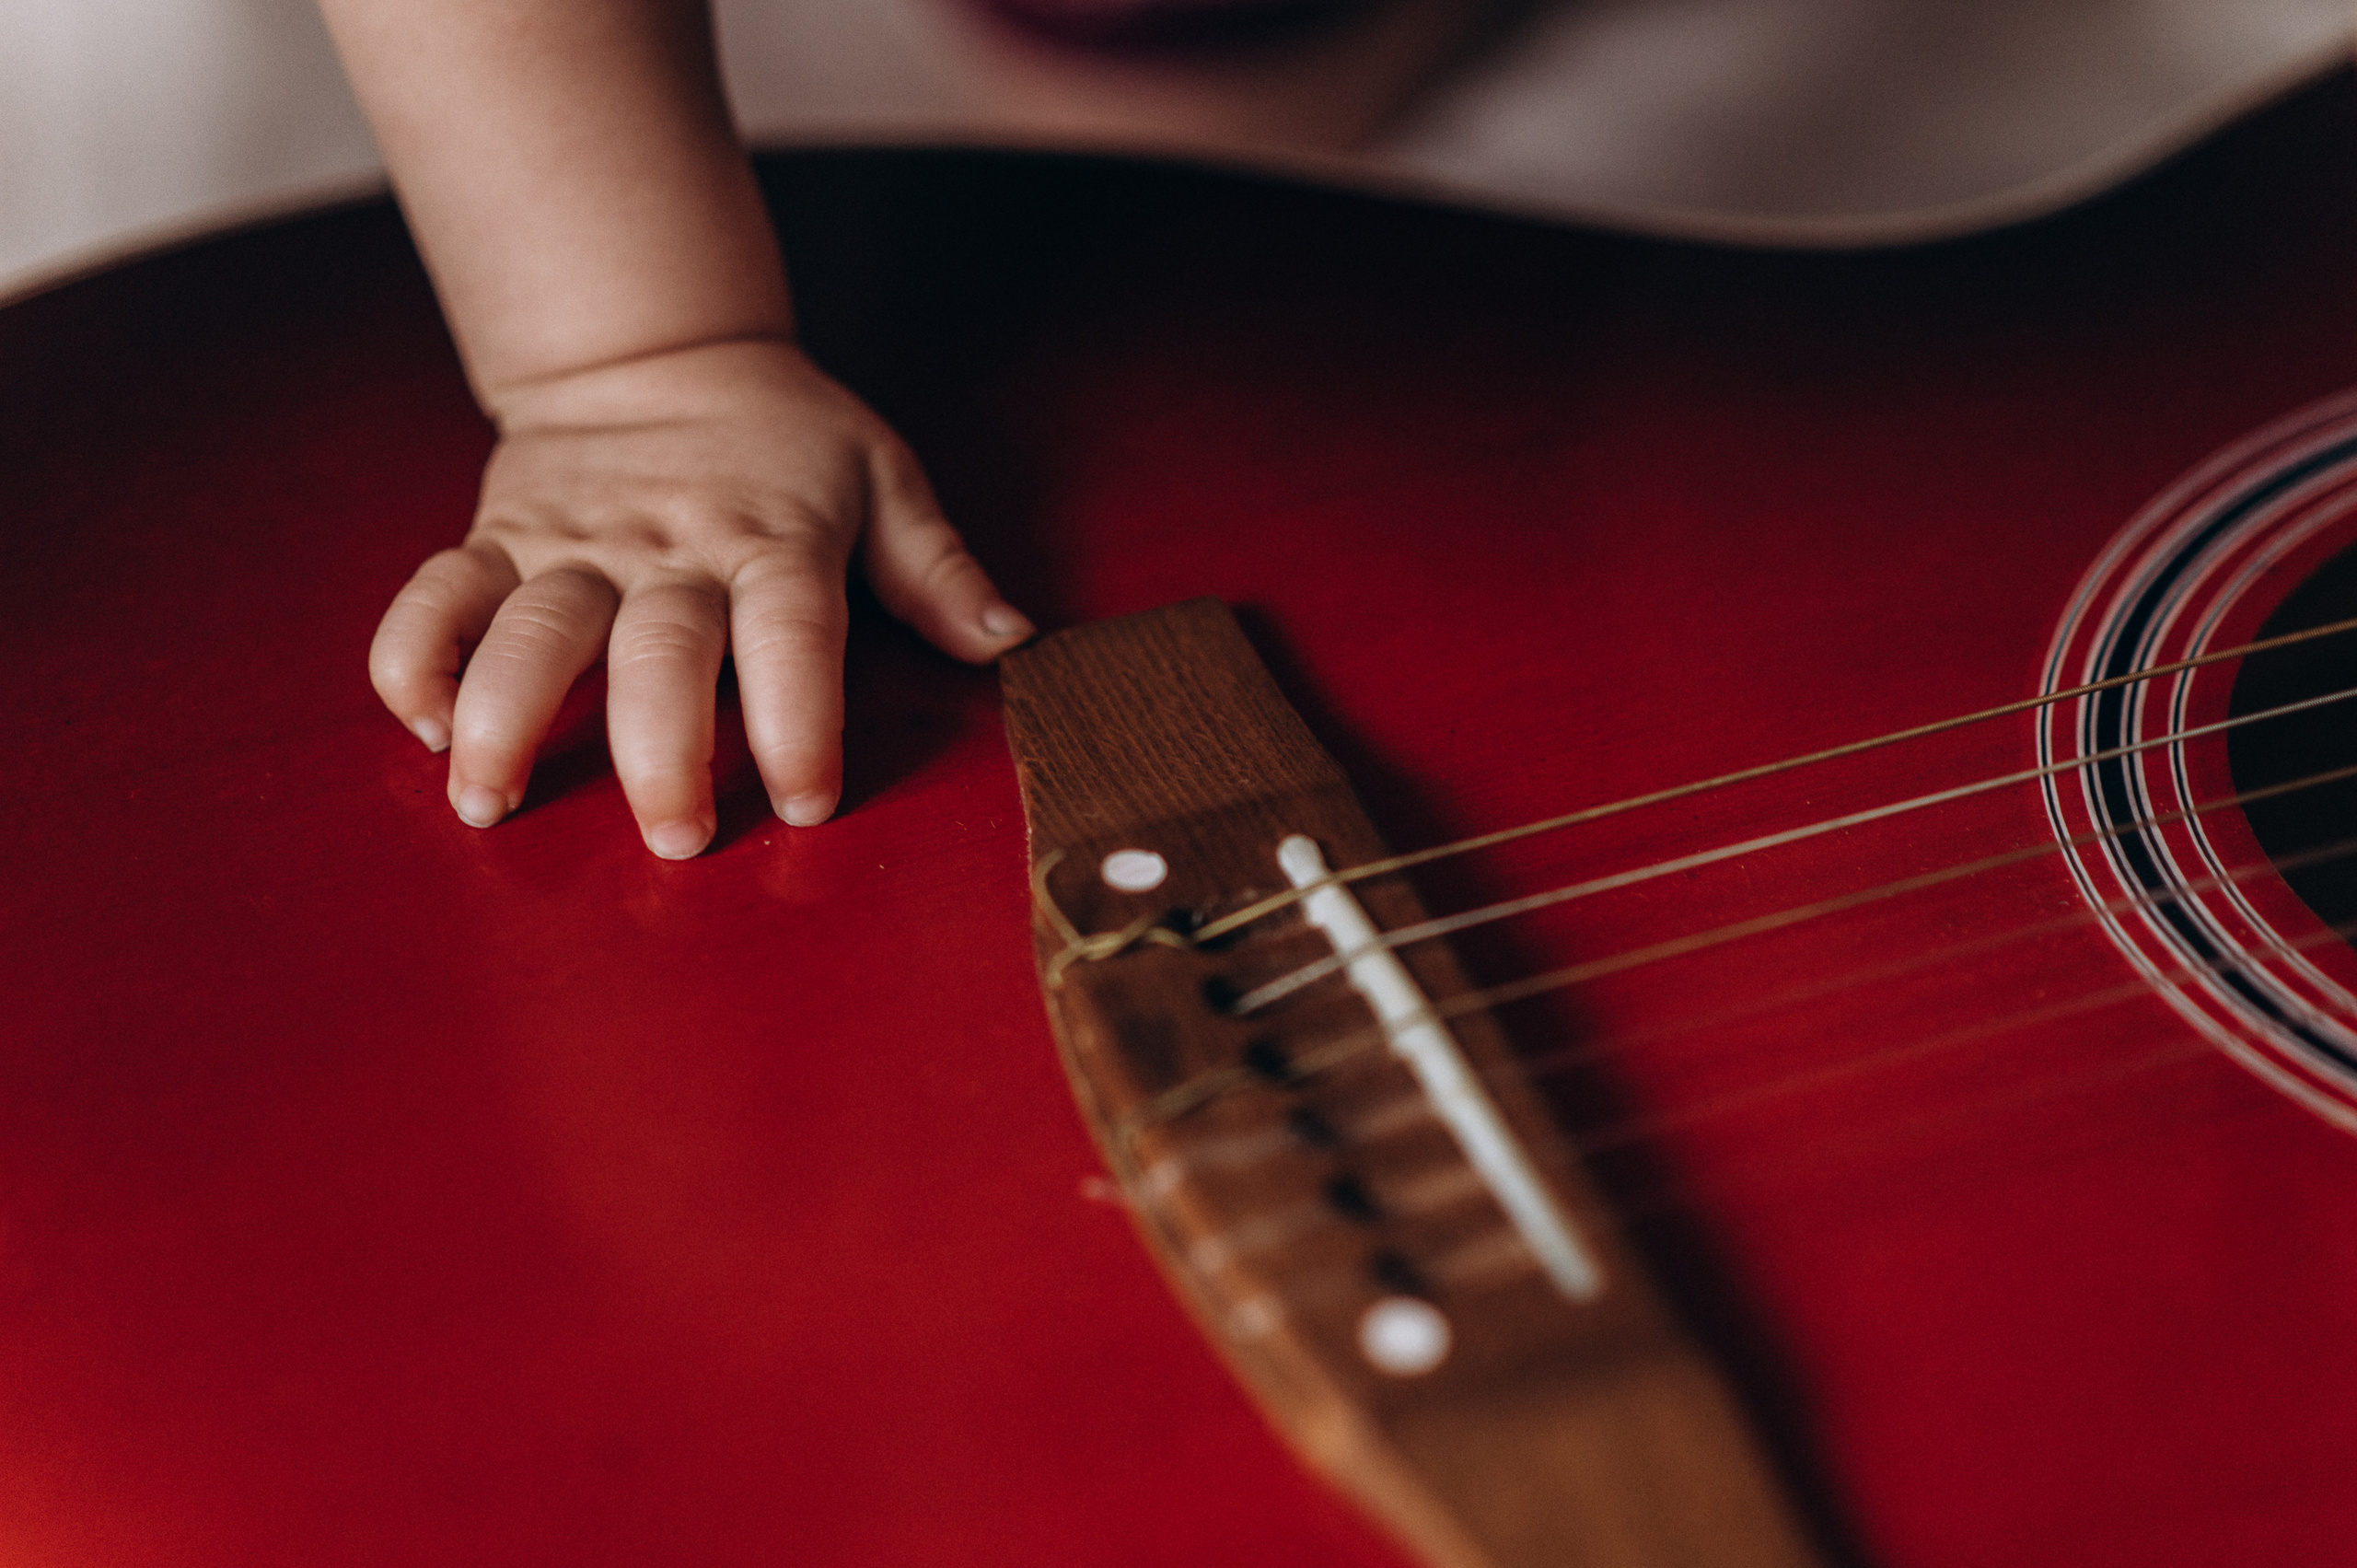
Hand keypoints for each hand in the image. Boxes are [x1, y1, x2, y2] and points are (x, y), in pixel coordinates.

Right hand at [368, 337, 1031, 857]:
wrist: (655, 349)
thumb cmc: (787, 439)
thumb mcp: (881, 477)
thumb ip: (937, 567)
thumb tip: (1011, 640)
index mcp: (776, 538)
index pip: (794, 632)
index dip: (802, 715)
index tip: (807, 799)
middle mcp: (671, 546)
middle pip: (660, 646)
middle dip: (661, 746)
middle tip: (675, 839)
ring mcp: (575, 543)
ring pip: (531, 626)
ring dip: (505, 713)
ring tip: (490, 804)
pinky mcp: (498, 538)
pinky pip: (440, 594)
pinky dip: (418, 655)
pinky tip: (425, 725)